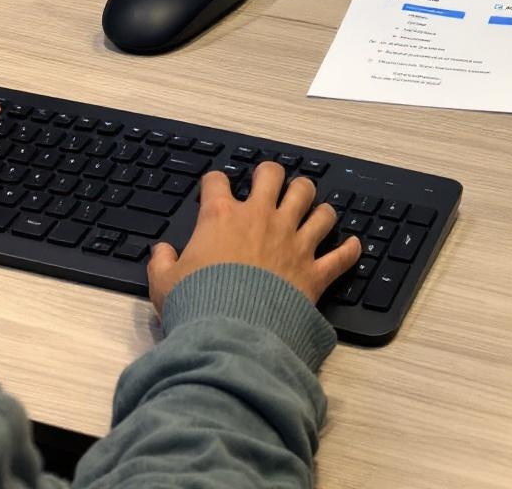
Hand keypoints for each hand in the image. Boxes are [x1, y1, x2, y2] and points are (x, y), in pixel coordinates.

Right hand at [148, 162, 361, 311]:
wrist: (233, 335)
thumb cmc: (197, 306)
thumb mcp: (164, 285)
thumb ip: (161, 264)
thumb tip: (159, 252)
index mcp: (223, 217)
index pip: (218, 182)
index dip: (214, 182)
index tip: (215, 187)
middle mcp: (262, 219)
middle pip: (276, 176)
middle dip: (274, 175)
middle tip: (270, 182)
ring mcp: (293, 241)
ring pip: (316, 206)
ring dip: (316, 206)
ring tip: (312, 210)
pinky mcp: (314, 270)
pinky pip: (341, 254)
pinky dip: (349, 250)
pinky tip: (352, 245)